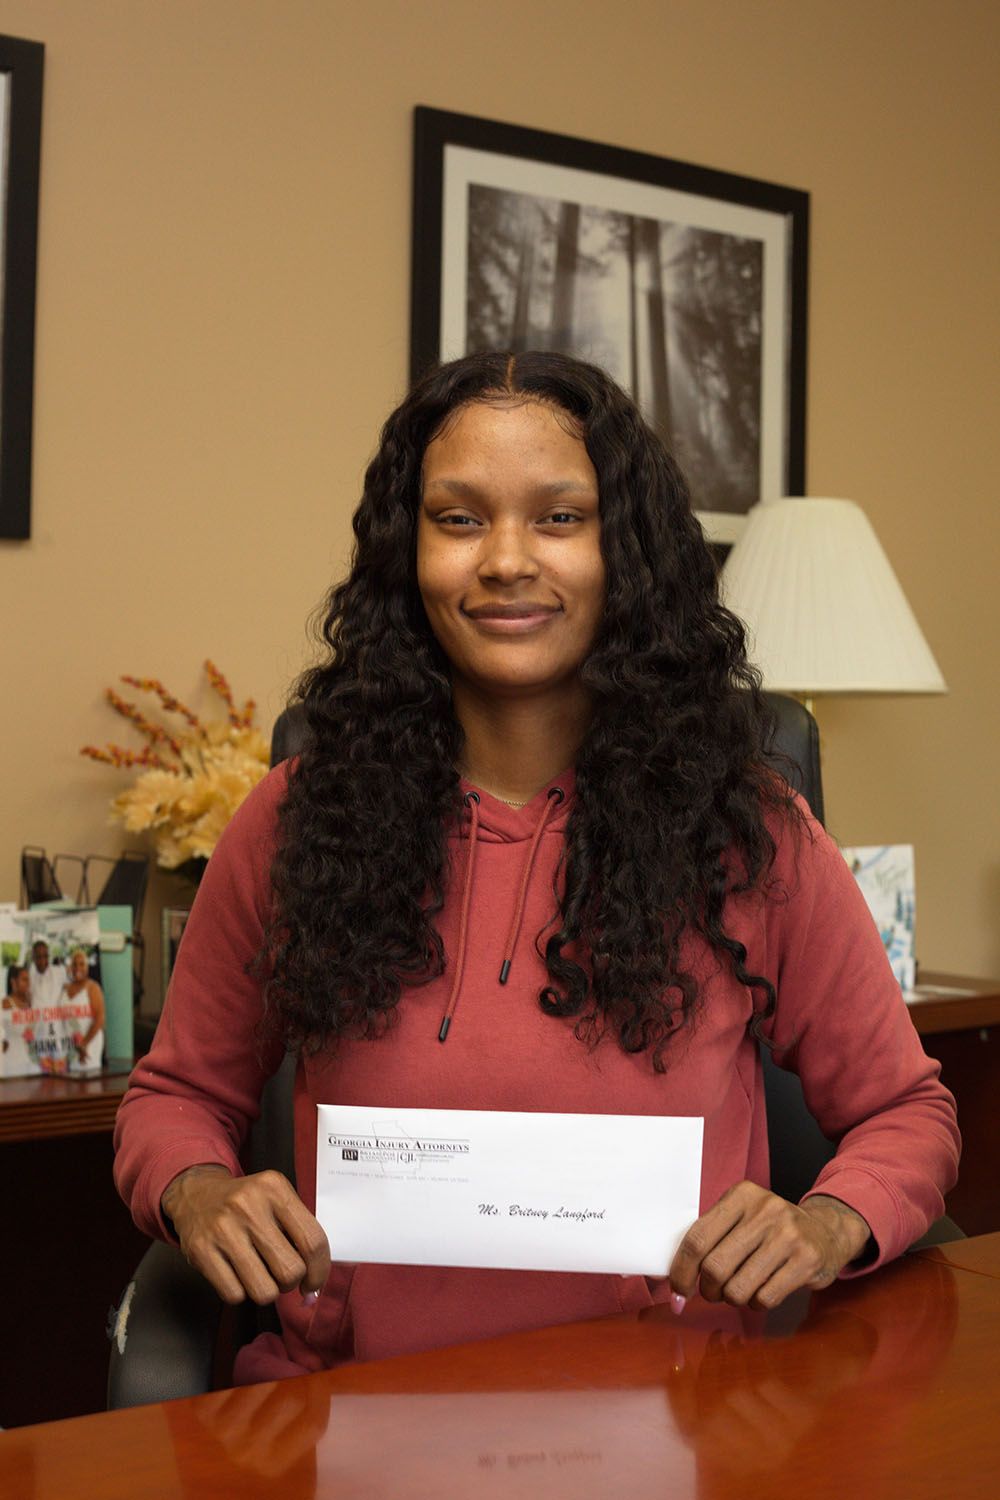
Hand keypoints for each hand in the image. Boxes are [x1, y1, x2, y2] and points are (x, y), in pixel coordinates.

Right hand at [161, 1165, 330, 1306]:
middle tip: (280, 1273)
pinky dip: (240, 1292)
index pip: (313, 1241)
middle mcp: (249, 1206)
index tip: (313, 1282)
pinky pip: (234, 1295)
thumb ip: (301, 1233)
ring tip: (259, 1274)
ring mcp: (223, 1229)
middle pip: (290, 1271)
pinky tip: (236, 1274)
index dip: (319, 1271)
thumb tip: (314, 1287)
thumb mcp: (277, 1199)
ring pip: (264, 1291)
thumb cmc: (246, 1204)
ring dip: (266, 1291)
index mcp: (274, 1189)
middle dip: (291, 1282)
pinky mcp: (201, 1250)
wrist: (196, 1195)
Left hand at [669, 1182, 870, 1310]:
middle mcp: (765, 1210)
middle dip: (707, 1290)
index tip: (677, 1290)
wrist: (825, 1230)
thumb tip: (671, 1280)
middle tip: (712, 1292)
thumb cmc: (770, 1229)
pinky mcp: (806, 1260)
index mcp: (741, 1196)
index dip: (681, 1270)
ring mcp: (788, 1235)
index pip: (697, 1238)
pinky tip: (762, 1291)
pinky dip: (756, 1303)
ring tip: (739, 1290)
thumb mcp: (741, 1217)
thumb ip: (709, 1238)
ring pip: (738, 1288)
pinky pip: (764, 1298)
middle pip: (715, 1266)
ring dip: (731, 1298)